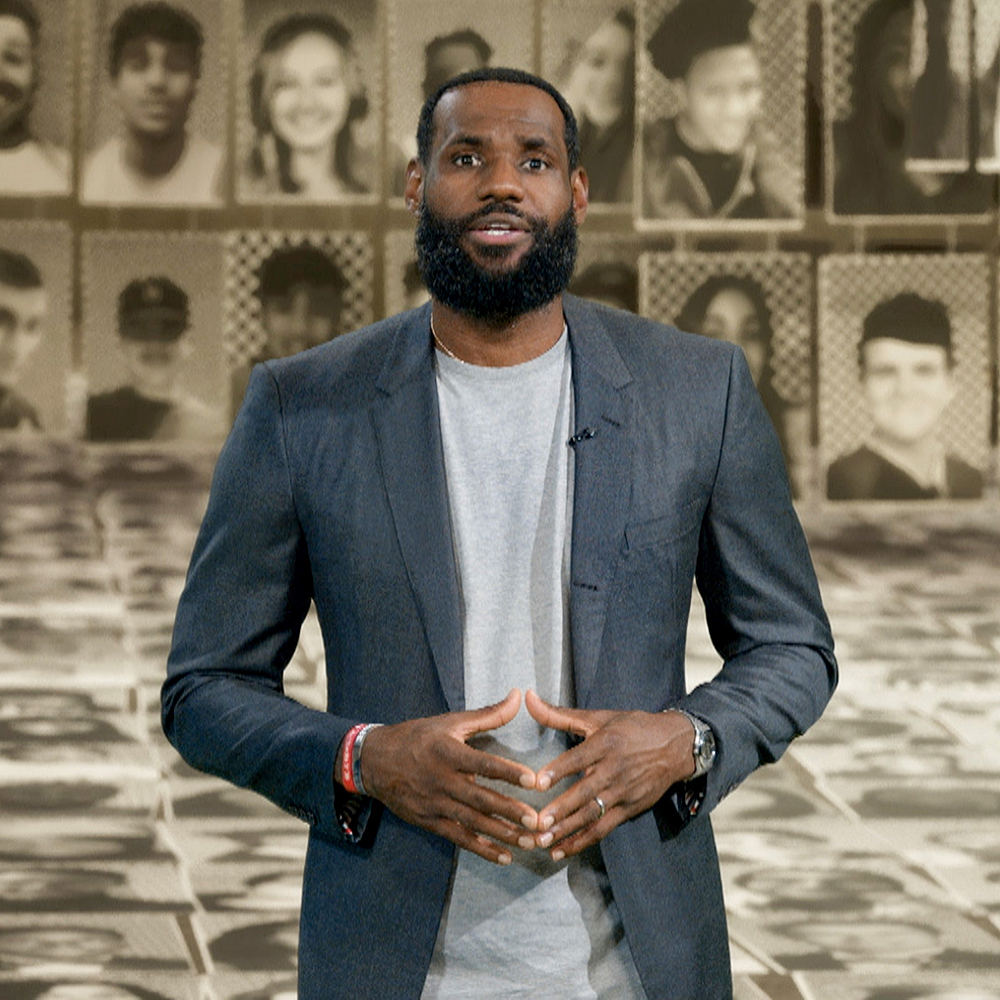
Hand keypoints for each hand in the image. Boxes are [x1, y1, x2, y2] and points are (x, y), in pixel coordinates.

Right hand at [358, 689, 538, 865]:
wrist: (374, 761)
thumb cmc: (417, 737)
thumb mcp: (450, 722)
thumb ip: (488, 714)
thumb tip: (516, 696)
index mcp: (448, 753)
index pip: (483, 764)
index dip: (508, 773)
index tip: (533, 781)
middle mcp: (442, 780)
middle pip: (480, 799)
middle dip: (510, 811)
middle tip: (537, 822)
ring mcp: (435, 803)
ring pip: (472, 822)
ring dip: (502, 834)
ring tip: (528, 842)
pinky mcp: (429, 821)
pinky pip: (458, 837)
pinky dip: (481, 849)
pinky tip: (503, 857)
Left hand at [525, 690, 695, 860]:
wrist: (676, 746)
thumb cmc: (633, 728)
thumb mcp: (598, 717)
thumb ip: (559, 714)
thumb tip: (529, 698)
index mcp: (605, 743)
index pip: (579, 758)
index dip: (558, 770)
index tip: (538, 782)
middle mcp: (614, 769)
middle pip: (585, 791)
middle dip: (561, 809)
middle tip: (538, 822)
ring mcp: (622, 792)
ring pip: (593, 814)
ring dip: (568, 830)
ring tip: (544, 841)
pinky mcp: (629, 809)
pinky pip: (604, 828)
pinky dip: (583, 841)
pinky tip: (562, 850)